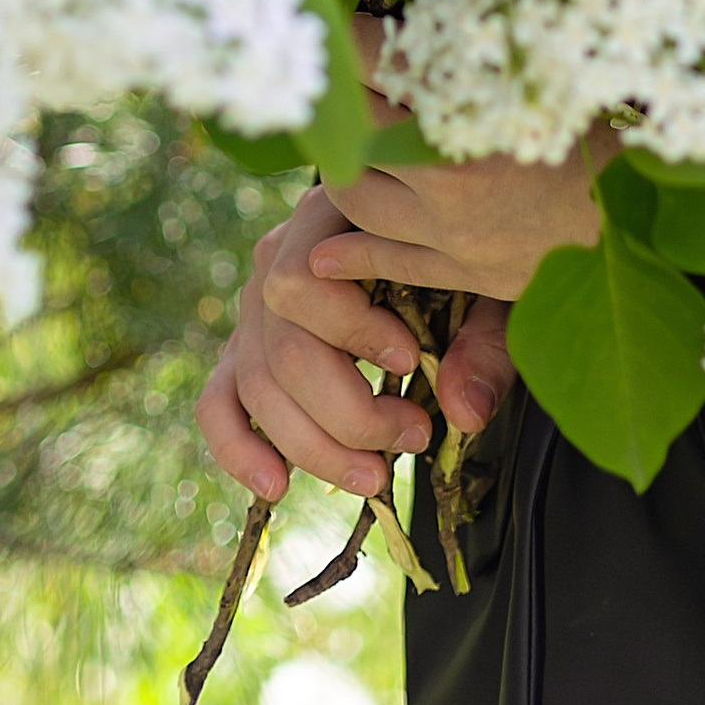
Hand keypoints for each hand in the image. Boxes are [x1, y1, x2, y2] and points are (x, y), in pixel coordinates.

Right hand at [196, 184, 514, 502]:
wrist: (438, 223)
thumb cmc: (462, 253)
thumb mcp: (487, 278)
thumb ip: (483, 340)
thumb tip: (462, 412)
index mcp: (330, 219)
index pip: (303, 279)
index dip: (352, 330)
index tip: (412, 362)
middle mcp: (278, 257)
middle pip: (283, 346)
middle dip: (346, 411)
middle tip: (414, 436)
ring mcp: (253, 308)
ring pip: (257, 384)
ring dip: (313, 445)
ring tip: (376, 476)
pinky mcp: (242, 354)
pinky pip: (218, 404)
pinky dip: (240, 449)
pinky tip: (277, 485)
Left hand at [313, 9, 608, 311]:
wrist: (648, 227)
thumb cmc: (606, 136)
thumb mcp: (554, 76)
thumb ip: (494, 49)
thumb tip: (448, 2)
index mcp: (474, 116)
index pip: (387, 65)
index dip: (356, 40)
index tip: (344, 24)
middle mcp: (451, 178)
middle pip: (358, 132)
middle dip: (341, 102)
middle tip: (335, 80)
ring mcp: (452, 231)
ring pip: (358, 199)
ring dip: (342, 166)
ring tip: (343, 142)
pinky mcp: (464, 271)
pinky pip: (388, 261)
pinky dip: (349, 253)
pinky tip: (320, 251)